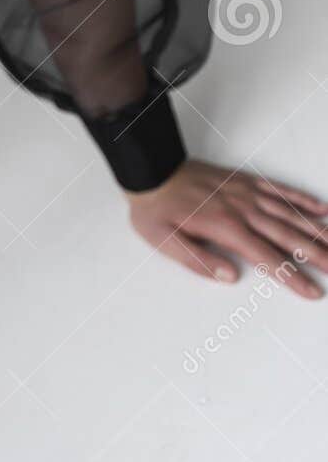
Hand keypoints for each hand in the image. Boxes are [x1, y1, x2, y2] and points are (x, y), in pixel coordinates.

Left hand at [126, 157, 327, 300]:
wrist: (150, 169)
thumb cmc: (155, 208)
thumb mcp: (164, 240)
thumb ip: (197, 260)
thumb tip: (229, 277)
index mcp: (225, 227)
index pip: (267, 257)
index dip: (292, 277)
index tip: (313, 291)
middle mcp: (242, 208)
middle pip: (288, 236)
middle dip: (318, 255)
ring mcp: (246, 192)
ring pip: (290, 213)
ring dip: (317, 230)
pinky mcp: (245, 181)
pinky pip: (279, 189)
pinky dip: (301, 199)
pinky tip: (321, 209)